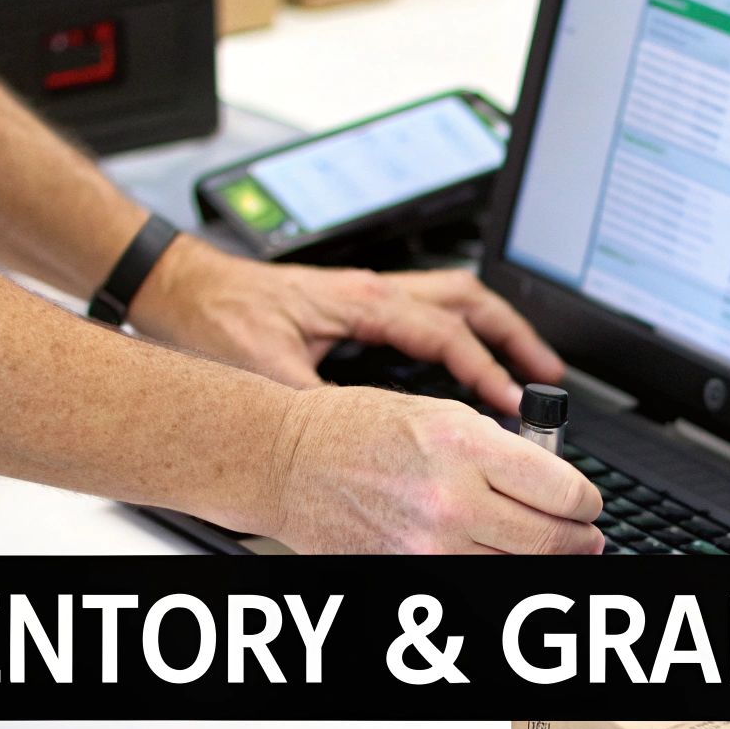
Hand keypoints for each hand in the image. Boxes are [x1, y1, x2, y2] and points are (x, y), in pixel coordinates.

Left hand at [129, 237, 561, 410]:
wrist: (181, 288)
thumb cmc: (217, 318)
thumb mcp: (267, 368)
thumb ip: (317, 402)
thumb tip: (358, 440)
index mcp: (362, 302)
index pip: (446, 333)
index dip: (484, 371)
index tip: (511, 405)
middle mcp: (374, 292)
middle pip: (470, 300)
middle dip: (516, 337)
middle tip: (548, 378)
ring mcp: (371, 294)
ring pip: (456, 298)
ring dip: (498, 329)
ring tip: (528, 367)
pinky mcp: (361, 304)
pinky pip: (432, 309)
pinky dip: (463, 332)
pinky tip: (469, 361)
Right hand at [271, 386, 604, 553]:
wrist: (287, 463)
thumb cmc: (353, 429)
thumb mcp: (439, 412)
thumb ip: (501, 446)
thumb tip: (553, 479)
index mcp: (466, 446)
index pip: (564, 492)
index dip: (587, 503)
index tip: (587, 505)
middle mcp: (452, 500)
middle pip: (551, 540)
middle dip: (580, 540)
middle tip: (585, 537)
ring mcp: (428, 545)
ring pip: (520, 571)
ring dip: (545, 563)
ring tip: (551, 551)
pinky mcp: (408, 573)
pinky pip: (475, 583)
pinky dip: (497, 574)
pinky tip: (501, 561)